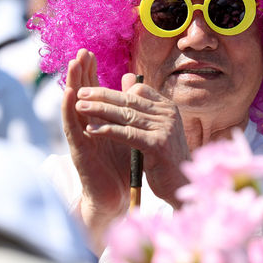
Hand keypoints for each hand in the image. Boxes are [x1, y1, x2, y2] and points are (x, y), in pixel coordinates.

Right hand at [62, 49, 129, 251]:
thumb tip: (133, 82)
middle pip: (80, 95)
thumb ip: (127, 109)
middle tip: (81, 52)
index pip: (93, 92)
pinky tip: (69, 94)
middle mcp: (86, 127)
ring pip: (73, 107)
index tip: (90, 52)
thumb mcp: (127, 132)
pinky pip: (72, 127)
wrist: (116, 197)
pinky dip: (68, 110)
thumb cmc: (120, 166)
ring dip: (71, 85)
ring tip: (72, 65)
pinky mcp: (79, 151)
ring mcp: (81, 138)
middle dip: (80, 73)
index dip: (90, 72)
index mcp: (98, 121)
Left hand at [76, 73, 190, 206]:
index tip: (92, 92)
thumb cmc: (165, 158)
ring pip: (126, 115)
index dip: (113, 91)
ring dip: (100, 110)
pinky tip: (91, 129)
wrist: (182, 184)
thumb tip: (127, 78)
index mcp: (167, 107)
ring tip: (80, 107)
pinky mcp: (158, 144)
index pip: (138, 90)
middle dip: (102, 95)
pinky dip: (108, 130)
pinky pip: (127, 134)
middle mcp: (168, 114)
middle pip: (129, 100)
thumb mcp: (154, 128)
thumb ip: (140, 106)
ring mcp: (165, 128)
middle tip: (80, 92)